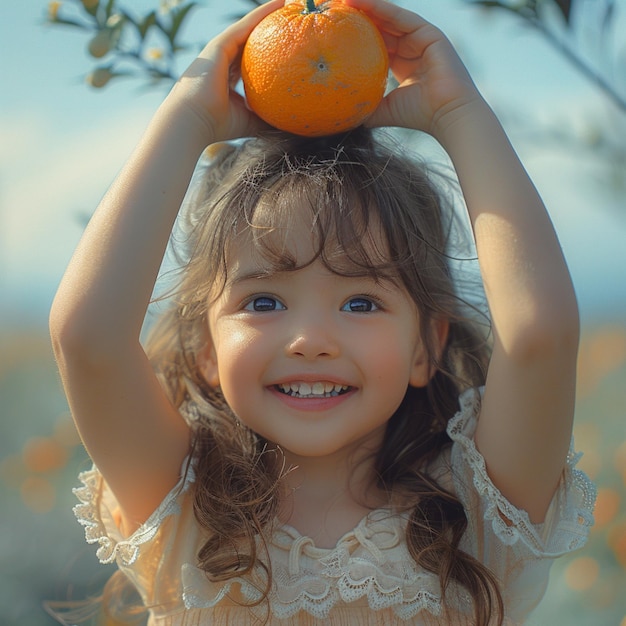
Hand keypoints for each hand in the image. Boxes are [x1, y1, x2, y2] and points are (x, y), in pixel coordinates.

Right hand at [165, 0, 283, 142]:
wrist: (193, 120)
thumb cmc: (218, 126)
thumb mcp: (249, 121)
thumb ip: (267, 118)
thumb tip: (291, 124)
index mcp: (226, 81)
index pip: (249, 64)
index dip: (265, 56)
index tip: (284, 51)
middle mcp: (223, 62)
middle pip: (250, 42)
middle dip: (267, 31)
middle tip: (289, 21)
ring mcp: (220, 51)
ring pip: (248, 28)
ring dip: (267, 15)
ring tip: (288, 4)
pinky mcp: (219, 45)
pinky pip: (245, 26)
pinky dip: (261, 14)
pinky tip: (280, 5)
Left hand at [342, 0, 483, 137]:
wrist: (447, 114)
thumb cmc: (418, 116)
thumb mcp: (384, 111)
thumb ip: (366, 109)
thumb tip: (343, 118)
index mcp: (403, 65)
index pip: (375, 45)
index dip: (356, 38)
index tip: (333, 33)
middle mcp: (411, 49)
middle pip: (380, 28)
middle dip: (358, 19)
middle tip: (332, 9)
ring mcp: (421, 38)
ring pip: (388, 17)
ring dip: (365, 7)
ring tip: (341, 1)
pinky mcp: (428, 31)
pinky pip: (399, 15)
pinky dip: (379, 7)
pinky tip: (360, 2)